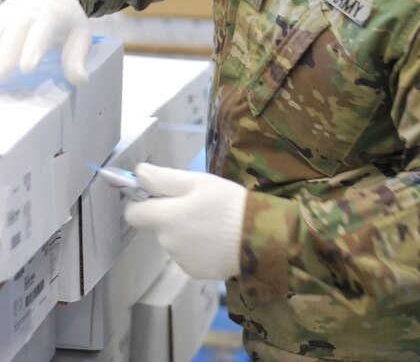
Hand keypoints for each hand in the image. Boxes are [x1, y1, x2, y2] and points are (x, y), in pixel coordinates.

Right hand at [0, 0, 89, 84]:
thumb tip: (80, 80)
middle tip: (0, 78)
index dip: (33, 49)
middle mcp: (24, 13)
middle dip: (3, 56)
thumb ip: (77, 59)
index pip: (41, 32)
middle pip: (11, 34)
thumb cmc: (65, 21)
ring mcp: (5, 14)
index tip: (27, 67)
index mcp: (49, 17)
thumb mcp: (80, 36)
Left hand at [125, 163, 247, 280]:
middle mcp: (168, 243)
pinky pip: (189, 254)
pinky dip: (198, 246)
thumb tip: (137, 173)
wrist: (259, 238)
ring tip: (213, 220)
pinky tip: (218, 238)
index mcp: (165, 218)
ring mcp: (181, 260)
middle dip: (171, 214)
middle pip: (158, 225)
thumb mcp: (198, 182)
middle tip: (198, 203)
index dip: (140, 201)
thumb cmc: (228, 203)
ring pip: (174, 239)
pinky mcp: (196, 272)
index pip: (133, 214)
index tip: (156, 194)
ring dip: (185, 230)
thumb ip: (164, 178)